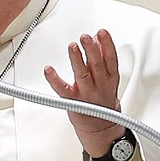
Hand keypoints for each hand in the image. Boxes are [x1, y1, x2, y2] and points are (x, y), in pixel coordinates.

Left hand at [44, 28, 125, 156]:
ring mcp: (86, 94)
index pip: (111, 59)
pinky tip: (49, 70)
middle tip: (85, 37)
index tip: (101, 33)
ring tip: (72, 47)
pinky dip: (55, 80)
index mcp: (110, 79)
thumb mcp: (109, 79)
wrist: (101, 128)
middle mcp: (99, 86)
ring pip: (82, 75)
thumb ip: (102, 59)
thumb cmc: (102, 100)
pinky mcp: (73, 101)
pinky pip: (63, 90)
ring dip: (77, 60)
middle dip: (91, 50)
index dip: (107, 45)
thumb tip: (98, 39)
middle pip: (97, 65)